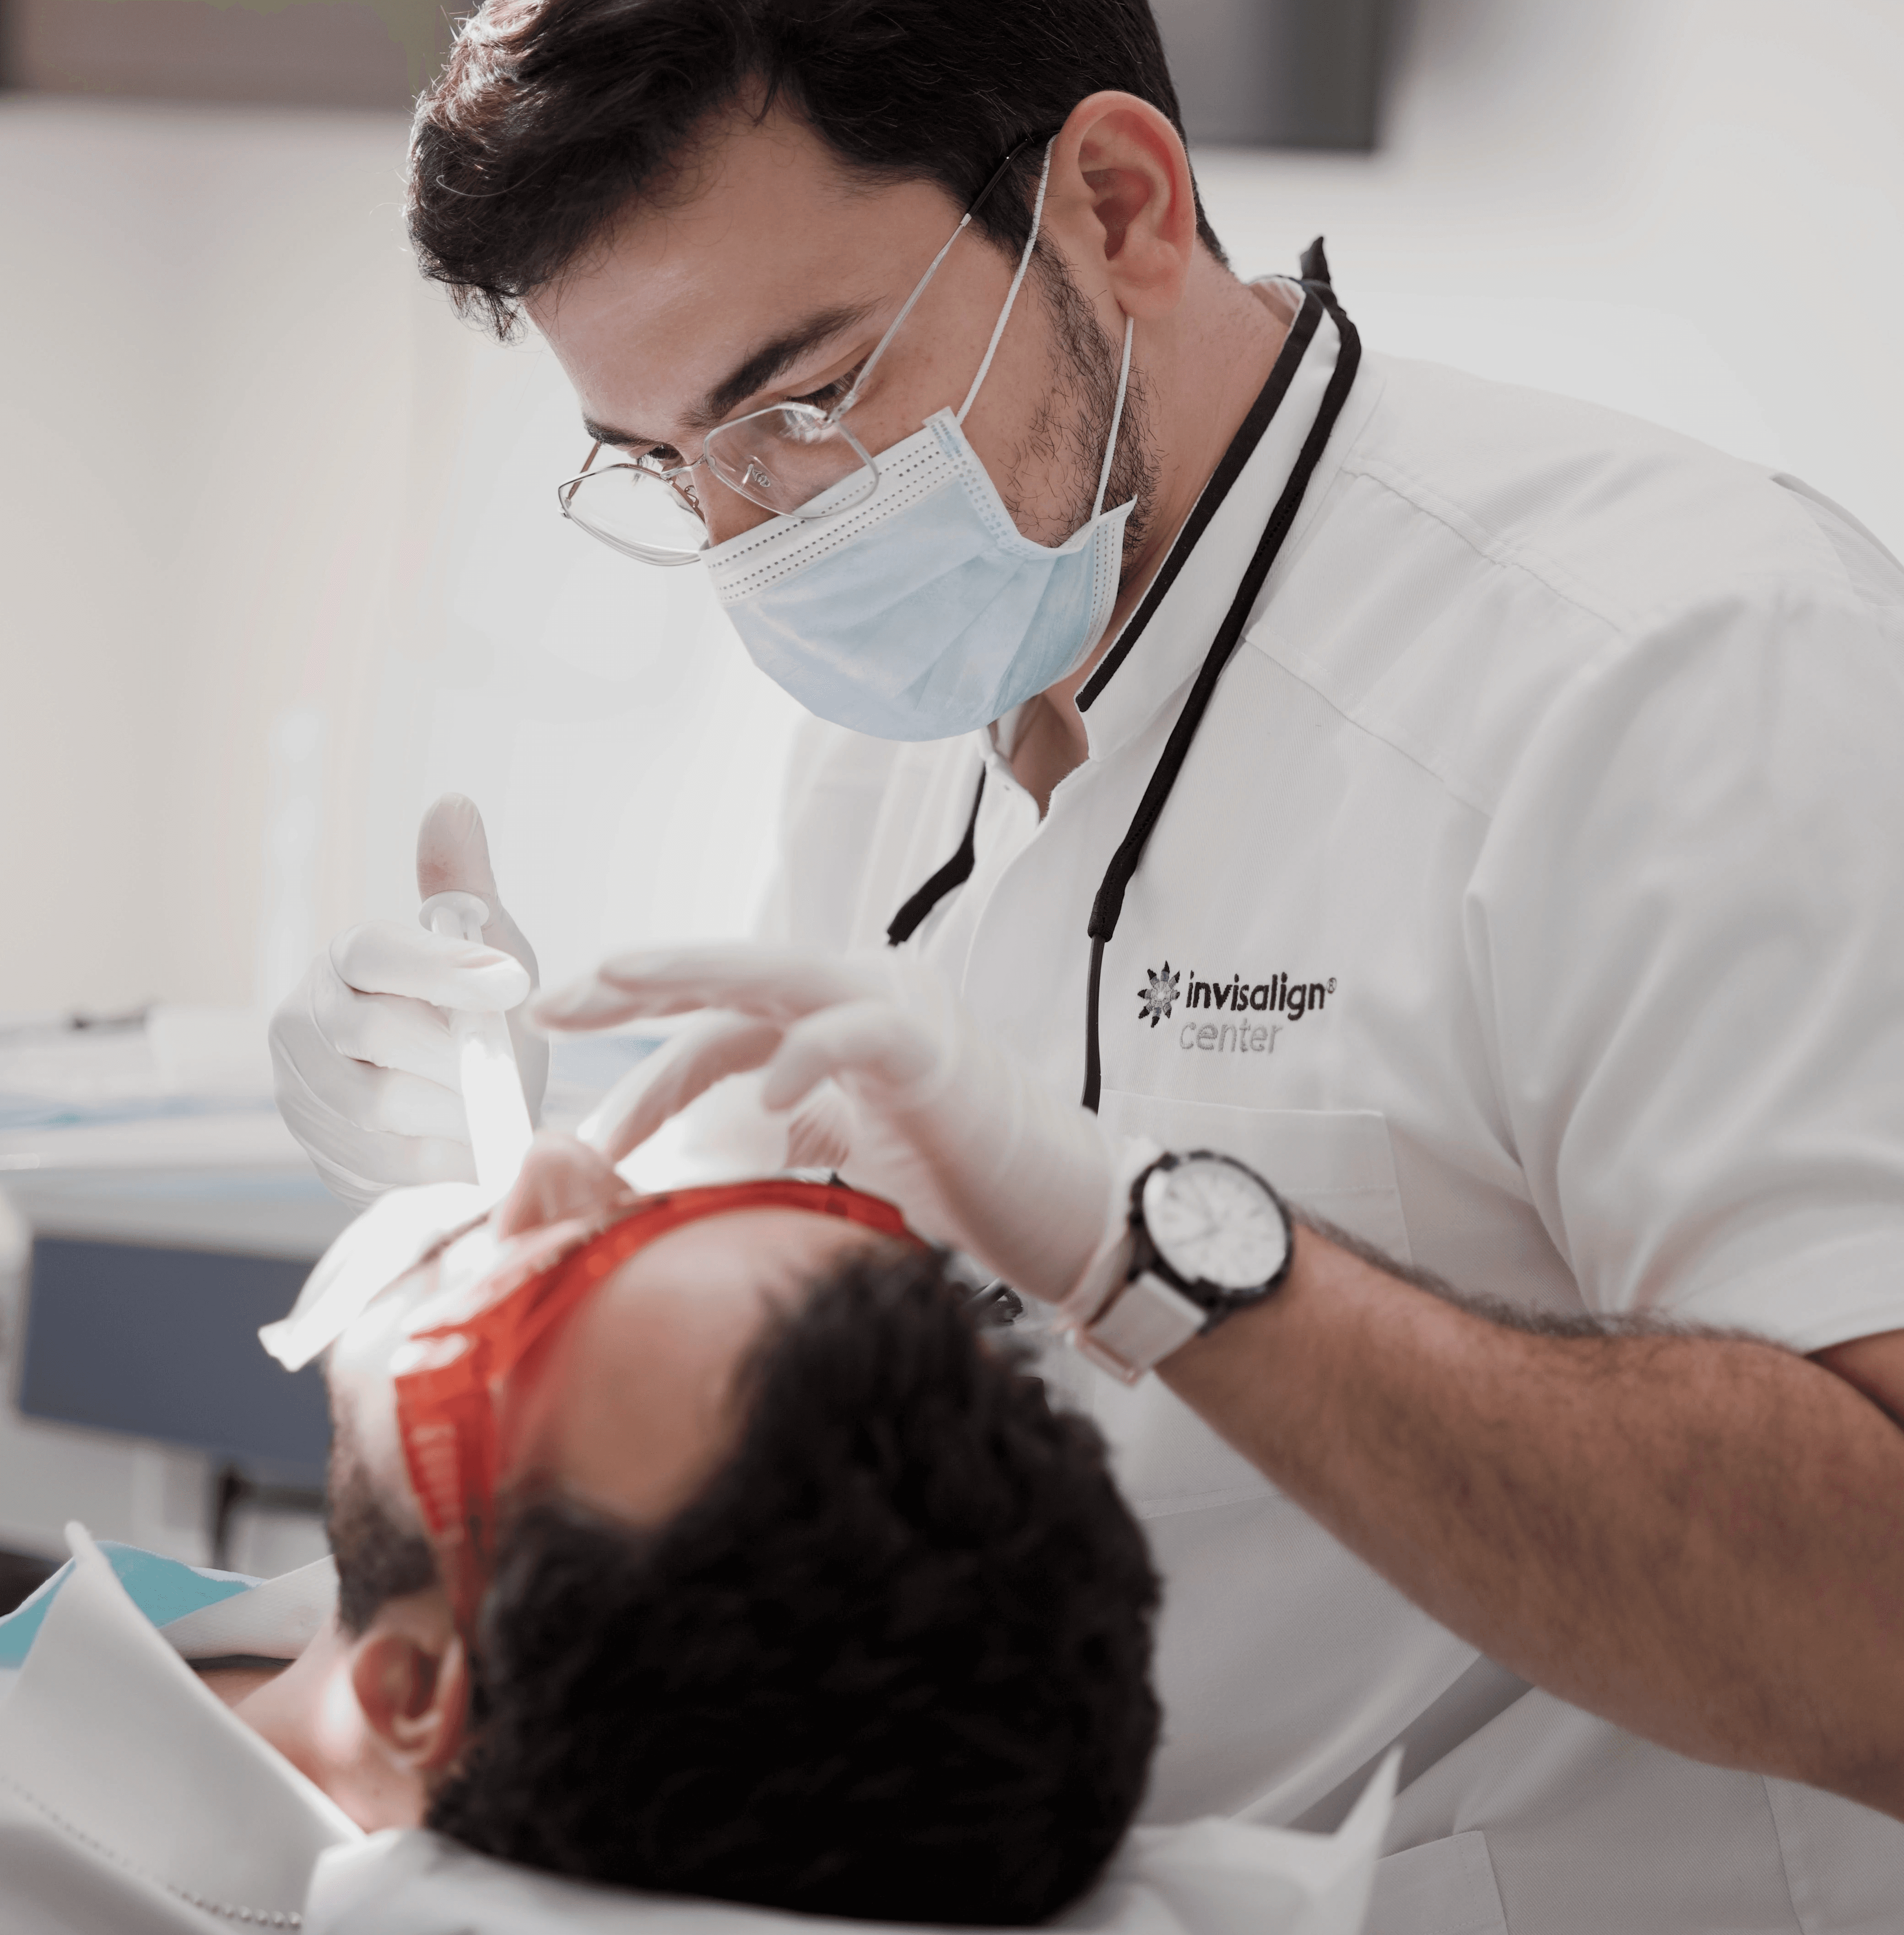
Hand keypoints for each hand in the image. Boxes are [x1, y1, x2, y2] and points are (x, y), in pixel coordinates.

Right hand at [271, 795, 549, 1206]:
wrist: (476, 1109)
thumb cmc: (483, 1017)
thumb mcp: (489, 947)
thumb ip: (465, 887)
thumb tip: (452, 802)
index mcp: (346, 957)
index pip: (375, 951)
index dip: (443, 968)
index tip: (514, 982)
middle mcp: (304, 1019)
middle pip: (372, 1033)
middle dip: (454, 1052)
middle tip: (506, 1062)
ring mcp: (303, 1092)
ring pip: (380, 1103)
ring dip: (454, 1106)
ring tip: (490, 1100)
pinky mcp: (324, 1157)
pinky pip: (388, 1163)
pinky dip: (444, 1156)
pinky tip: (469, 1141)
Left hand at [533, 945, 1121, 1306]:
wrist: (1068, 1207)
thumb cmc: (964, 1180)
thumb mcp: (855, 1147)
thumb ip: (800, 1126)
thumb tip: (736, 1143)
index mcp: (836, 1017)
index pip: (722, 1021)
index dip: (641, 1049)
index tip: (571, 1091)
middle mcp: (863, 994)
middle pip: (731, 976)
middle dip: (635, 980)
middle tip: (547, 1000)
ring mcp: (901, 1013)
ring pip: (780, 975)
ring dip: (692, 974)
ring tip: (612, 981)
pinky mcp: (935, 1052)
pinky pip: (859, 1035)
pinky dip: (808, 1055)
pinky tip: (765, 1094)